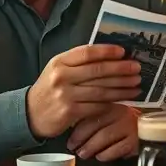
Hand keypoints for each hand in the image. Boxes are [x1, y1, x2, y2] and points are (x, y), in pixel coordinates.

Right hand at [26, 44, 141, 138]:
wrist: (30, 113)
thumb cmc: (50, 89)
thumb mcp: (58, 69)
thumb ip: (78, 63)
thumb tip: (109, 56)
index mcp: (60, 62)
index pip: (87, 53)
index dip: (107, 51)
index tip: (123, 52)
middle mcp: (62, 77)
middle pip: (98, 71)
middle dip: (121, 70)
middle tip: (136, 68)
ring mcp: (66, 95)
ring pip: (101, 90)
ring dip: (122, 88)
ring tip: (136, 85)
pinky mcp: (70, 112)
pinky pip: (97, 106)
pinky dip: (112, 103)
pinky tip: (123, 100)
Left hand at [66, 103, 139, 160]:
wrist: (154, 127)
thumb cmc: (127, 123)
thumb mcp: (112, 115)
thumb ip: (96, 118)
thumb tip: (73, 129)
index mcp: (112, 105)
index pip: (90, 115)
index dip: (76, 130)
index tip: (70, 141)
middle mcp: (121, 113)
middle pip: (95, 126)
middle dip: (81, 140)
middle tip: (74, 149)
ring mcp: (129, 125)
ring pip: (105, 137)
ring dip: (91, 148)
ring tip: (84, 155)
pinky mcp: (137, 139)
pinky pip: (118, 148)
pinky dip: (107, 154)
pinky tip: (101, 156)